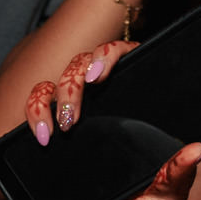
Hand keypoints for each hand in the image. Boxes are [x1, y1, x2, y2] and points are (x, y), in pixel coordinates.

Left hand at [24, 39, 139, 142]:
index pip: (42, 95)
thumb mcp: (98, 140)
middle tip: (65, 126)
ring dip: (72, 90)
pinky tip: (96, 77)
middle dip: (55, 105)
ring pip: (77, 66)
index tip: (44, 137)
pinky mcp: (128, 54)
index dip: (36, 112)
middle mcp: (83, 81)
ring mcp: (103, 66)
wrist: (164, 115)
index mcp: (71, 99)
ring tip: (76, 111)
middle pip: (58, 83)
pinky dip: (101, 60)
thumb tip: (53, 150)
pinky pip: (111, 49)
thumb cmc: (135, 136)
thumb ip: (76, 143)